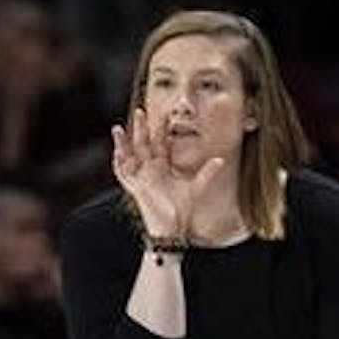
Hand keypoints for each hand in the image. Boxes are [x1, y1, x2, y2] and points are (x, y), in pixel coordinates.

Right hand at [111, 108, 225, 237]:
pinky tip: (117, 151)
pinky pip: (122, 172)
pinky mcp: (134, 187)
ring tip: (118, 128)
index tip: (165, 113)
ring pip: (128, 155)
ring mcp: (140, 178)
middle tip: (141, 110)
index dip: (162, 129)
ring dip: (123, 142)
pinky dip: (118, 162)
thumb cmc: (182, 209)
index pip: (160, 143)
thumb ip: (207, 172)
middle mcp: (149, 169)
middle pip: (143, 144)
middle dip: (141, 128)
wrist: (172, 228)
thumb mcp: (196, 187)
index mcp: (162, 166)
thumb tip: (221, 159)